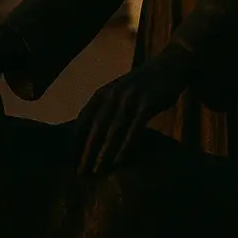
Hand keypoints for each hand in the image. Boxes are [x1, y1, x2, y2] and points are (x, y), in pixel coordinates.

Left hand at [73, 44, 194, 174]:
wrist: (168, 66)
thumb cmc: (140, 86)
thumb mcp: (117, 93)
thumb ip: (104, 109)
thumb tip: (90, 135)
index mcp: (101, 94)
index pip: (82, 120)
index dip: (75, 140)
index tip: (69, 160)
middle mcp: (112, 95)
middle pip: (95, 127)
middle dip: (86, 150)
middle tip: (80, 171)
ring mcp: (130, 98)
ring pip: (113, 130)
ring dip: (104, 152)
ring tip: (98, 170)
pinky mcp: (148, 104)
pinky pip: (134, 128)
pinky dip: (126, 145)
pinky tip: (120, 160)